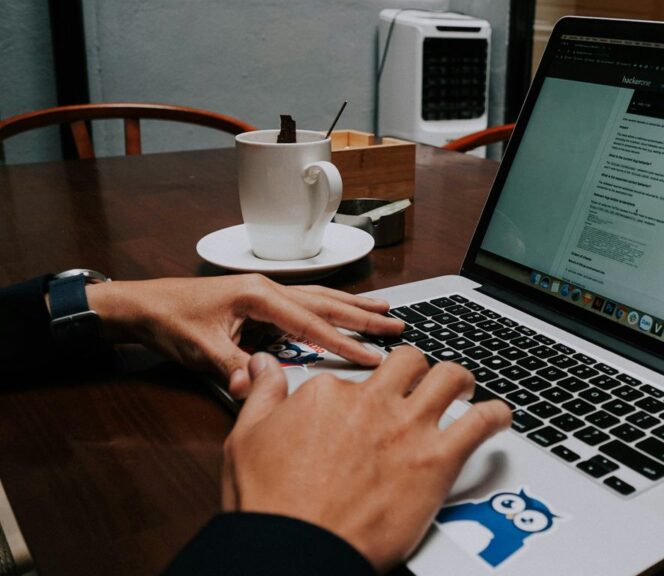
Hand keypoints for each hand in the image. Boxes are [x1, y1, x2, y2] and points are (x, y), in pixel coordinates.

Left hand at [83, 274, 403, 396]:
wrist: (141, 305)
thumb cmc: (169, 320)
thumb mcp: (200, 349)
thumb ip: (232, 366)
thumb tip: (255, 387)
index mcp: (259, 296)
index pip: (312, 323)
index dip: (344, 343)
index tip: (372, 357)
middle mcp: (268, 290)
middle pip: (326, 303)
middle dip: (363, 316)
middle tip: (396, 325)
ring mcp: (265, 293)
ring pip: (319, 300)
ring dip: (352, 307)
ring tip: (384, 310)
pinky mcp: (259, 302)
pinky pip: (305, 305)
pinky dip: (330, 308)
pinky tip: (343, 311)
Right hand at [222, 348, 511, 571]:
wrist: (297, 551)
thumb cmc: (271, 505)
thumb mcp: (246, 439)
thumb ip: (261, 393)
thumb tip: (262, 363)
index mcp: (327, 392)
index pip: (353, 374)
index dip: (359, 392)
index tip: (361, 408)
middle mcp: (371, 401)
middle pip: (409, 362)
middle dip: (417, 370)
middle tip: (421, 385)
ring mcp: (407, 428)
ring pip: (450, 377)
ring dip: (460, 381)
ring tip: (463, 390)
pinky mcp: (437, 460)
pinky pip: (481, 422)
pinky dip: (496, 415)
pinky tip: (500, 417)